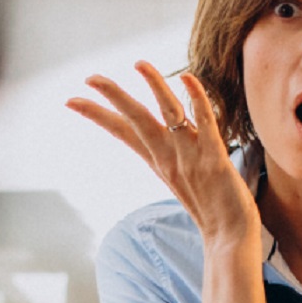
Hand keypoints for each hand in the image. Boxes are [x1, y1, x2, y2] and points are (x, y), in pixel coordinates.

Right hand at [66, 61, 258, 244]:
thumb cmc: (212, 207)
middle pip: (136, 121)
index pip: (123, 132)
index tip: (72, 100)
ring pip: (168, 115)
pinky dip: (197, 101)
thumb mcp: (182, 178)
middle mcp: (169, 158)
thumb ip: (173, 155)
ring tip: (140, 64)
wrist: (229, 238)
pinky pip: (205, 124)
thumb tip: (168, 134)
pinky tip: (188, 78)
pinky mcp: (214, 160)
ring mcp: (190, 158)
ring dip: (154, 87)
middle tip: (89, 78)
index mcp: (159, 161)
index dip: (99, 115)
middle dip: (113, 97)